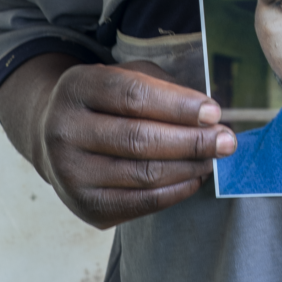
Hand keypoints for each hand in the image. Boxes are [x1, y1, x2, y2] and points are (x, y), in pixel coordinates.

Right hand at [27, 57, 236, 228]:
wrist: (55, 134)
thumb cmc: (105, 100)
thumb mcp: (126, 75)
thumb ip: (163, 88)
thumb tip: (208, 115)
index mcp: (77, 88)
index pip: (133, 96)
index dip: (178, 105)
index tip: (213, 111)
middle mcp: (65, 132)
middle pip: (139, 139)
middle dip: (191, 141)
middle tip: (226, 140)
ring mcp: (71, 175)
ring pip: (142, 174)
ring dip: (188, 167)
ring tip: (214, 158)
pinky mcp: (85, 207)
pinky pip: (139, 204)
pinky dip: (174, 192)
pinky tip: (194, 177)